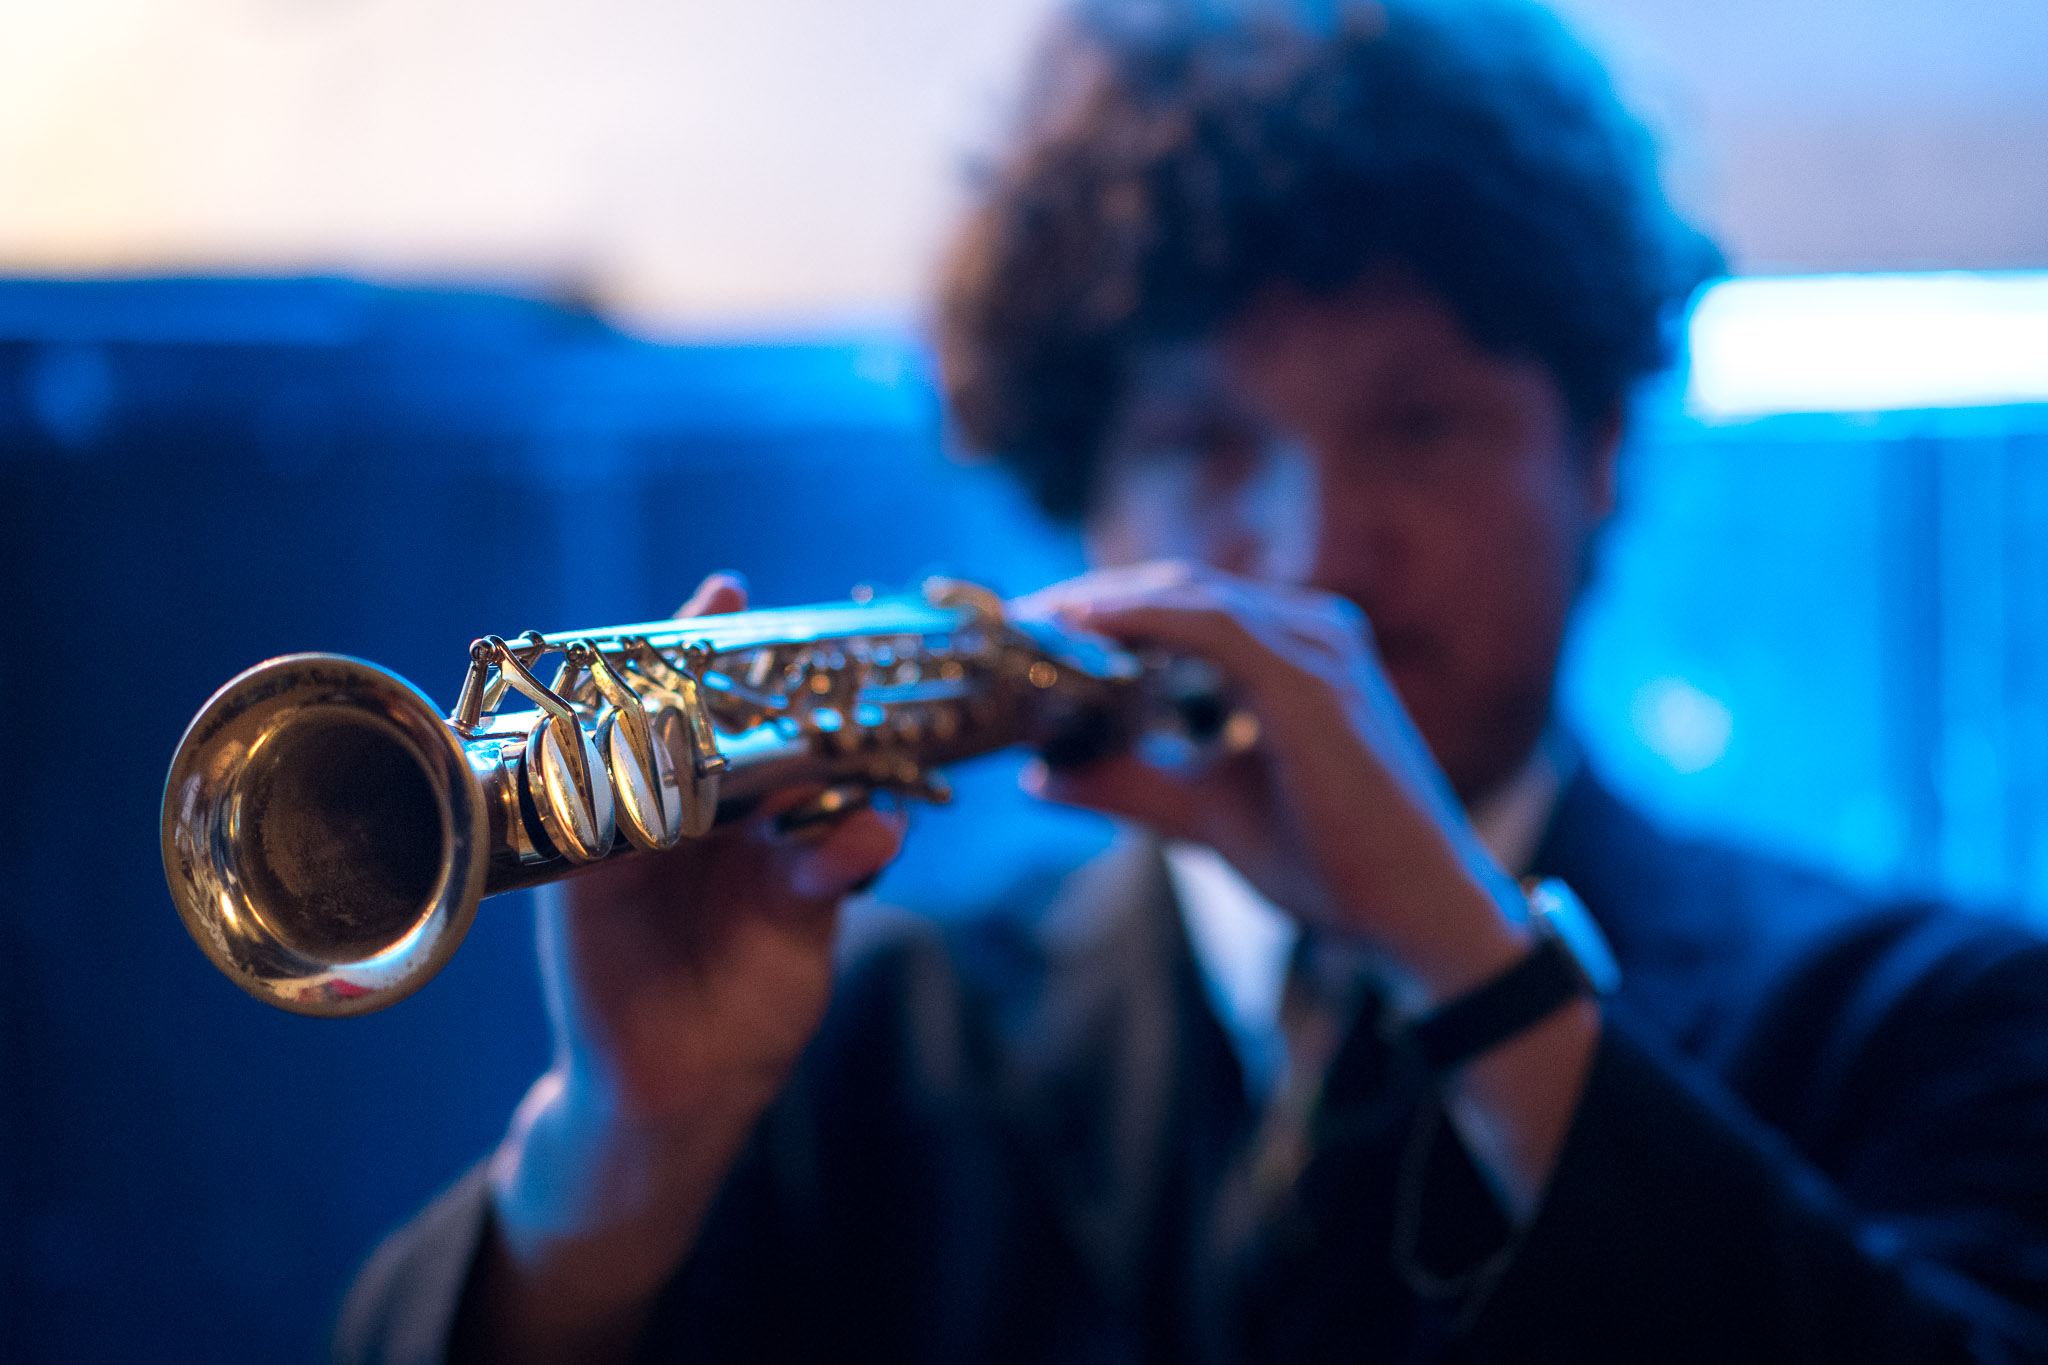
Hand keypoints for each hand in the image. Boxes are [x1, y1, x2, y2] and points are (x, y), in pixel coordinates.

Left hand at [479, 573, 904, 1363]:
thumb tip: (618, 756)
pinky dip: (862, 841)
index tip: (725, 590)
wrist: (654, 1090)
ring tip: (852, 739)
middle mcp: (713, 809)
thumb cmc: (600, 985)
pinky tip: (872, 836)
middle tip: (819, 653)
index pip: (676, 704)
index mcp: (647, 795)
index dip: (701, 647)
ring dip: (838, 757)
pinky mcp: (811, 897)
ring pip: (816, 781)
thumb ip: (608, 833)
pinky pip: (846, 854)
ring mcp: (768, 848)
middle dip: (789, 690)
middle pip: (760, 728)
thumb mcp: (583, 898)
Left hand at [1019, 562, 1596, 1215]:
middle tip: (1006, 628)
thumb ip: (1127, 784)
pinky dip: (1141, 622)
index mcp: (1291, 653)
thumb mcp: (1202, 814)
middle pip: (1173, 590)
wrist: (1413, 914)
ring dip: (1100, 608)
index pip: (1178, 608)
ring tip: (1028, 632)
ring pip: (1185, 596)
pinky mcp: (1313, 679)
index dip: (1097, 614)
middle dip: (1084, 604)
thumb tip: (1040, 775)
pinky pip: (1212, 626)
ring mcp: (1317, 647)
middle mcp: (1310, 630)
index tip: (1022, 638)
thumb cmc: (1329, 861)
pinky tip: (1083, 634)